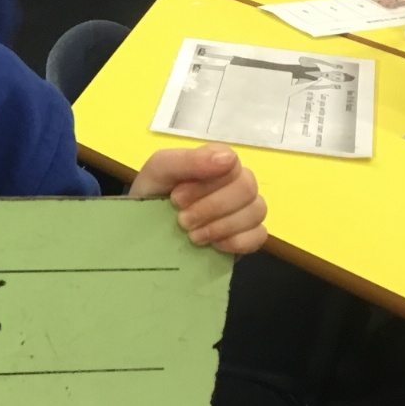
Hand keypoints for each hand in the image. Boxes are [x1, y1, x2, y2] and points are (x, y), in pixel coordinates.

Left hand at [130, 143, 266, 255]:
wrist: (144, 233)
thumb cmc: (152, 196)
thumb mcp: (159, 171)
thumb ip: (188, 159)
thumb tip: (228, 159)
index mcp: (218, 162)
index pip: (232, 164)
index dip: (204, 184)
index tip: (176, 198)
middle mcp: (237, 182)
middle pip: (246, 188)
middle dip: (211, 208)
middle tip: (182, 220)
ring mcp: (246, 210)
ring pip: (256, 211)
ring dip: (221, 226)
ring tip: (193, 236)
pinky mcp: (249, 236)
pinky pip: (259, 236)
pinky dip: (236, 242)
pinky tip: (214, 246)